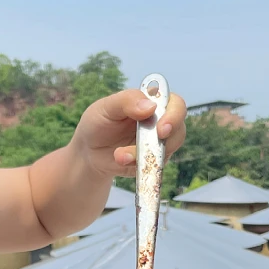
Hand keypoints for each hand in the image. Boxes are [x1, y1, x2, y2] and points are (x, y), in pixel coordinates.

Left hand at [71, 89, 186, 177]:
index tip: (162, 128)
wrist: (89, 152)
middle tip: (154, 142)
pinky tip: (121, 160)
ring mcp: (158, 144)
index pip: (175, 104)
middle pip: (179, 129)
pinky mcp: (152, 162)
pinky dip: (138, 165)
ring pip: (167, 151)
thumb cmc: (98, 123)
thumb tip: (151, 107)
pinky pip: (154, 167)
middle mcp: (160, 122)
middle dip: (168, 139)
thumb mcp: (106, 107)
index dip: (175, 115)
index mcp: (153, 102)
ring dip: (143, 155)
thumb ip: (127, 101)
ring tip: (119, 155)